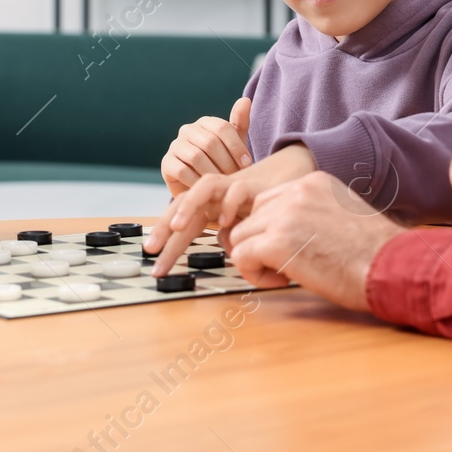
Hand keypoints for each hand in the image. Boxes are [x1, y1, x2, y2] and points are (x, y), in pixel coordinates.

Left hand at [145, 143, 314, 274]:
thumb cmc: (274, 221)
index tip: (157, 267)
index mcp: (213, 211)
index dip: (169, 244)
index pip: (184, 226)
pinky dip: (228, 203)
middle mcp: (218, 197)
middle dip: (165, 228)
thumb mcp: (249, 236)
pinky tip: (225, 222)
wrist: (300, 195)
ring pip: (202, 189)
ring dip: (186, 207)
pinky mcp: (253, 183)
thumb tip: (229, 257)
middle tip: (151, 250)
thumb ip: (237, 242)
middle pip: (183, 206)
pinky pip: (234, 188)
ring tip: (176, 228)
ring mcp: (234, 187)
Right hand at [161, 97, 253, 196]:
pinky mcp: (166, 163)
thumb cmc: (223, 162)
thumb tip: (245, 100)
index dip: (236, 146)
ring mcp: (175, 145)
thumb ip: (240, 123)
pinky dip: (197, 181)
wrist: (203, 187)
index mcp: (205, 122)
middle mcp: (187, 130)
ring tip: (222, 182)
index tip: (247, 163)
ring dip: (213, 172)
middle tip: (235, 176)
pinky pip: (182, 171)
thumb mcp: (235, 144)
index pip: (222, 128)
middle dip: (226, 162)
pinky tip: (206, 188)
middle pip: (210, 142)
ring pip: (196, 157)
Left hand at [225, 171, 403, 312]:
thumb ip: (316, 214)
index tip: (294, 249)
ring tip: (283, 274)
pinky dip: (253, 273)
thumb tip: (295, 231)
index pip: (270, 200)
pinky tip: (281, 281)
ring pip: (240, 235)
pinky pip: (241, 256)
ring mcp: (285, 215)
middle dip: (261, 242)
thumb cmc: (377, 252)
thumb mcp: (344, 215)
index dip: (274, 229)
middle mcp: (296, 192)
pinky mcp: (277, 242)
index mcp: (314, 182)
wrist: (391, 265)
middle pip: (251, 216)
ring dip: (255, 258)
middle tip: (285, 265)